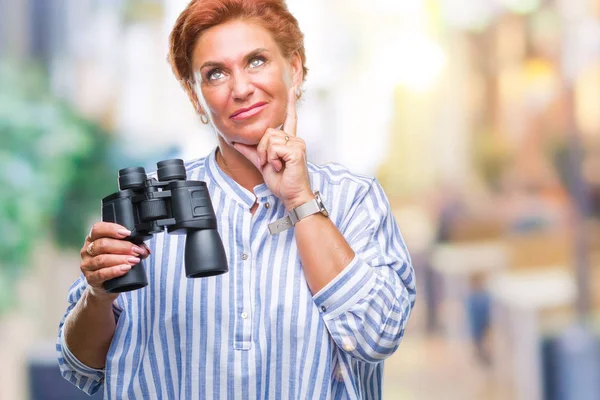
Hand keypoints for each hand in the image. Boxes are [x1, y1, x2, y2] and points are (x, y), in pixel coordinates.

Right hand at [80, 222, 149, 300]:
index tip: (128, 233)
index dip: (112, 229)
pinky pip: (101, 274)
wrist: (105, 286)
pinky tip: (125, 269)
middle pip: (102, 244)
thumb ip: (133, 246)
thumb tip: (144, 248)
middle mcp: (87, 250)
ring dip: (121, 259)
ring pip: (102, 259)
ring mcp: (87, 265)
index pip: (98, 229)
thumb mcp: (122, 251)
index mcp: (93, 238)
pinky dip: (115, 271)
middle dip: (123, 246)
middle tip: (136, 251)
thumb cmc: (114, 263)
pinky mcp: (90, 278)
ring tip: (134, 261)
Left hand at [234, 86, 313, 210]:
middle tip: (269, 163)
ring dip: (266, 155)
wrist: (291, 195)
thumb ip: (251, 151)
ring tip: (275, 165)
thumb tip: (236, 143)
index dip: (291, 103)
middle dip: (262, 149)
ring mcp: (297, 143)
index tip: (293, 88)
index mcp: (289, 140)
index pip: (290, 118)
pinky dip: (272, 159)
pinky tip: (279, 167)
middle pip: (268, 131)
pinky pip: (274, 147)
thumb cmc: (282, 182)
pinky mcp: (296, 150)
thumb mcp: (262, 164)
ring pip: (269, 139)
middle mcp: (295, 139)